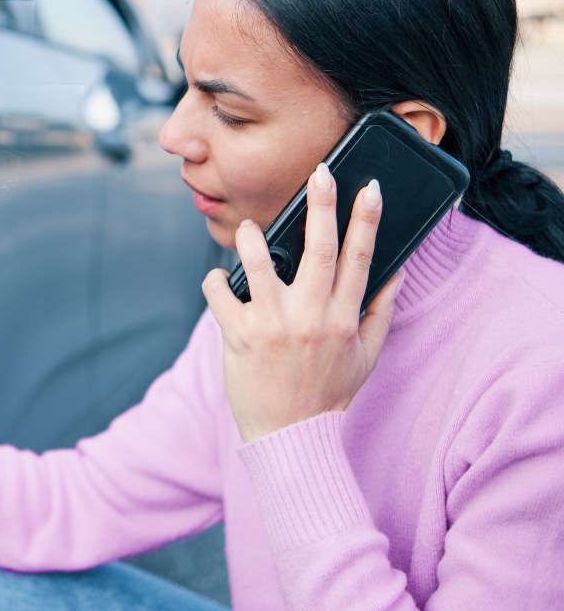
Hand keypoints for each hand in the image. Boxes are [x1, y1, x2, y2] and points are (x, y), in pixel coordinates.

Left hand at [201, 163, 403, 442]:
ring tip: (247, 228)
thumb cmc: (329, 393)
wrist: (291, 437)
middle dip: (322, 207)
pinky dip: (216, 281)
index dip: (366, 220)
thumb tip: (394, 272)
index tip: (369, 187)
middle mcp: (312, 317)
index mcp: (344, 318)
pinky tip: (219, 279)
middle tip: (320, 173)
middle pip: (319, 250)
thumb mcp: (367, 355)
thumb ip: (380, 312)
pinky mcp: (239, 336)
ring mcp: (273, 325)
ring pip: (262, 265)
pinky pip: (221, 294)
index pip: (360, 259)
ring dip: (252, 239)